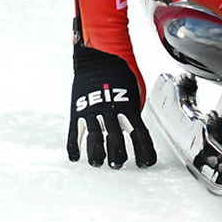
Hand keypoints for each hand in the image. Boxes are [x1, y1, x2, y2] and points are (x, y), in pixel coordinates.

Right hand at [68, 40, 157, 168]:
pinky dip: (74, 145)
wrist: (98, 58)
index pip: (140, 134)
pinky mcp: (78, 111)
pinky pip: (76, 131)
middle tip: (118, 164)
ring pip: (95, 137)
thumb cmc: (118, 75)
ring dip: (97, 153)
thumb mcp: (133, 93)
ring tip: (98, 163)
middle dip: (117, 154)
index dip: (144, 150)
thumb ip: (134, 113)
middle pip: (116, 138)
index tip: (146, 163)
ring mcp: (93, 111)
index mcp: (128, 107)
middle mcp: (111, 111)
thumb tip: (138, 129)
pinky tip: (76, 157)